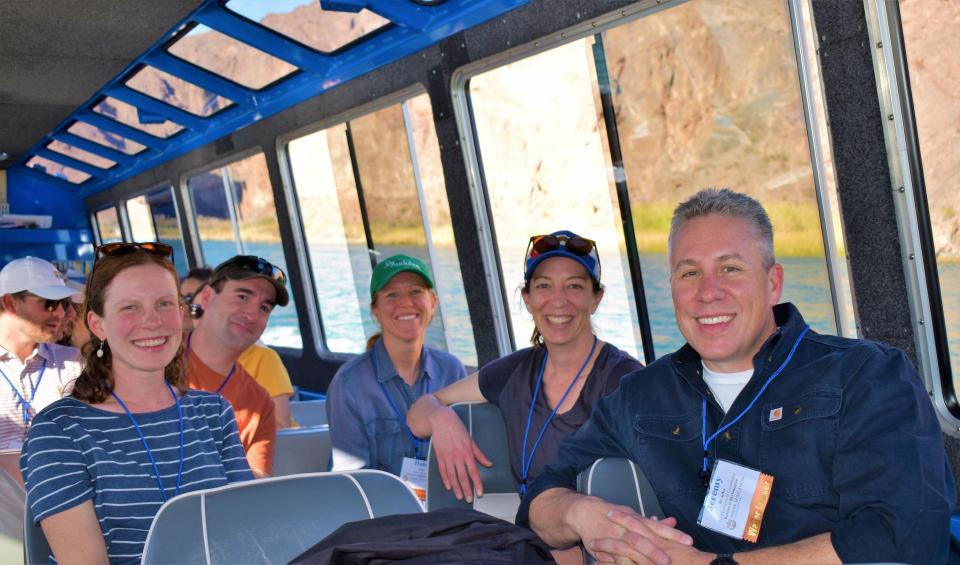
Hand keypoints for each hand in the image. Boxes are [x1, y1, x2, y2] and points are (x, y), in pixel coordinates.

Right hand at [428, 405, 491, 501]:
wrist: (442, 420)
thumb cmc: (458, 429)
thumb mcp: (471, 440)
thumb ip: (479, 454)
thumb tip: (489, 464)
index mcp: (467, 452)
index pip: (473, 472)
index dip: (477, 484)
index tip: (479, 493)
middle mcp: (457, 457)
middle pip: (462, 477)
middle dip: (466, 489)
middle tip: (468, 499)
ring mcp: (447, 457)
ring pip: (452, 476)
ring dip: (456, 487)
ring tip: (459, 496)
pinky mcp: (439, 456)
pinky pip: (442, 471)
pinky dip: (446, 480)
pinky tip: (449, 487)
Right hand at [565, 497, 692, 564]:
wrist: (584, 512)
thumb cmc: (612, 513)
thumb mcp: (633, 515)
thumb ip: (653, 522)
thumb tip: (673, 521)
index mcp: (634, 518)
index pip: (656, 526)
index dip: (671, 533)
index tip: (687, 541)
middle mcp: (624, 527)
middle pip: (641, 539)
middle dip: (654, 551)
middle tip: (668, 561)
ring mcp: (612, 538)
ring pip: (626, 550)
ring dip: (638, 561)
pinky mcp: (602, 549)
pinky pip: (612, 559)